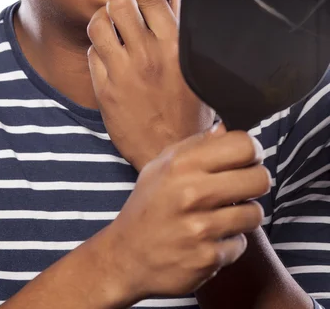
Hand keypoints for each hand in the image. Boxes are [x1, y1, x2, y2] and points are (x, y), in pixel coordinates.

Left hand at [87, 0, 214, 170]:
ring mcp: (124, 71)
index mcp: (175, 45)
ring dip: (102, 19)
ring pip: (99, 23)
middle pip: (118, 4)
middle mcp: (148, 54)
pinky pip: (92, 52)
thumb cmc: (190, 108)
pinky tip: (108, 55)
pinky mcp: (105, 88)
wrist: (173, 150)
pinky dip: (98, 47)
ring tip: (110, 25)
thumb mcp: (196, 67)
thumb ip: (183, 34)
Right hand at [105, 127, 269, 302]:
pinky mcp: (208, 258)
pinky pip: (241, 244)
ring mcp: (200, 228)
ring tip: (224, 215)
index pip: (243, 145)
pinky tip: (211, 239)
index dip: (252, 151)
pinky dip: (230, 243)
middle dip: (255, 182)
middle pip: (259, 178)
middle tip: (242, 188)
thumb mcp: (161, 167)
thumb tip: (225, 128)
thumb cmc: (148, 206)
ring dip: (244, 215)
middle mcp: (192, 193)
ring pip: (255, 213)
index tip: (247, 159)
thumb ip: (195, 145)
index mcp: (181, 165)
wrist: (126, 258)